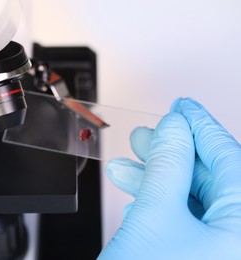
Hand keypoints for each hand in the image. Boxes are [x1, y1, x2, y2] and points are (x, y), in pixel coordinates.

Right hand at [98, 98, 240, 259]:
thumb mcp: (154, 215)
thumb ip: (167, 165)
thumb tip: (173, 127)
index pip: (229, 158)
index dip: (200, 126)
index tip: (182, 107)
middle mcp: (237, 239)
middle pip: (210, 178)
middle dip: (169, 154)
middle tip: (146, 135)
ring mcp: (218, 249)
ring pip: (191, 198)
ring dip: (154, 179)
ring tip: (124, 165)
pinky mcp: (198, 255)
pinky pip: (183, 219)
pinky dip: (156, 203)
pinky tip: (134, 194)